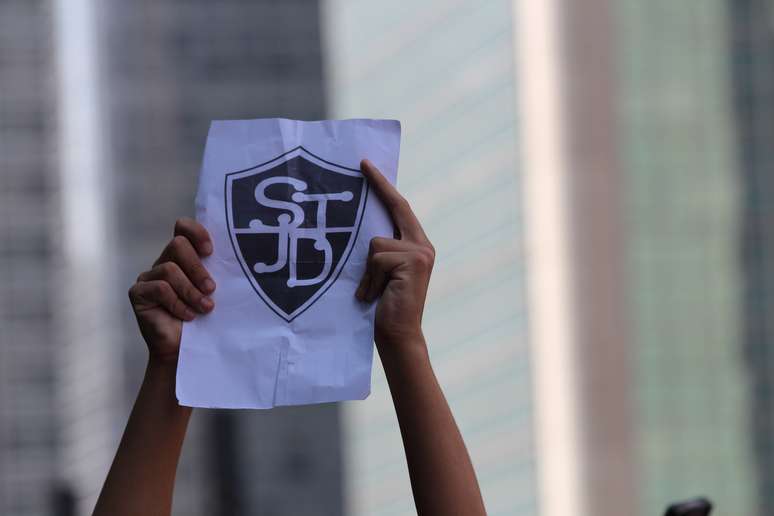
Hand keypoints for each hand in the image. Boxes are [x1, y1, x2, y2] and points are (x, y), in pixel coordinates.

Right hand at [128, 218, 215, 362]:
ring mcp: (148, 277)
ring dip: (191, 291)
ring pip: (170, 269)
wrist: (185, 350)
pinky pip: (160, 289)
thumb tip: (237, 258)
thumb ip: (216, 272)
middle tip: (211, 289)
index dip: (196, 232)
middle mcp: (164, 262)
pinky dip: (177, 303)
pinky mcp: (138, 293)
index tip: (211, 251)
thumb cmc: (203, 320)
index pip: (183, 228)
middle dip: (197, 268)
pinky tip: (188, 316)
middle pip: (177, 245)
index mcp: (183, 258)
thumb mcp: (213, 291)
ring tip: (205, 308)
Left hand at [356, 160, 434, 350]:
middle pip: (395, 208)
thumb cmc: (381, 307)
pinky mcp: (413, 261)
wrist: (397, 336)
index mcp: (416, 245)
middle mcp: (423, 245)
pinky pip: (377, 257)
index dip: (383, 187)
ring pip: (376, 243)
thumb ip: (378, 250)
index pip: (399, 209)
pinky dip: (370, 279)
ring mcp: (420, 252)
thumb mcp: (378, 272)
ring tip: (372, 292)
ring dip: (367, 270)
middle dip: (378, 186)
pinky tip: (374, 297)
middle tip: (361, 162)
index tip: (367, 165)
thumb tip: (356, 227)